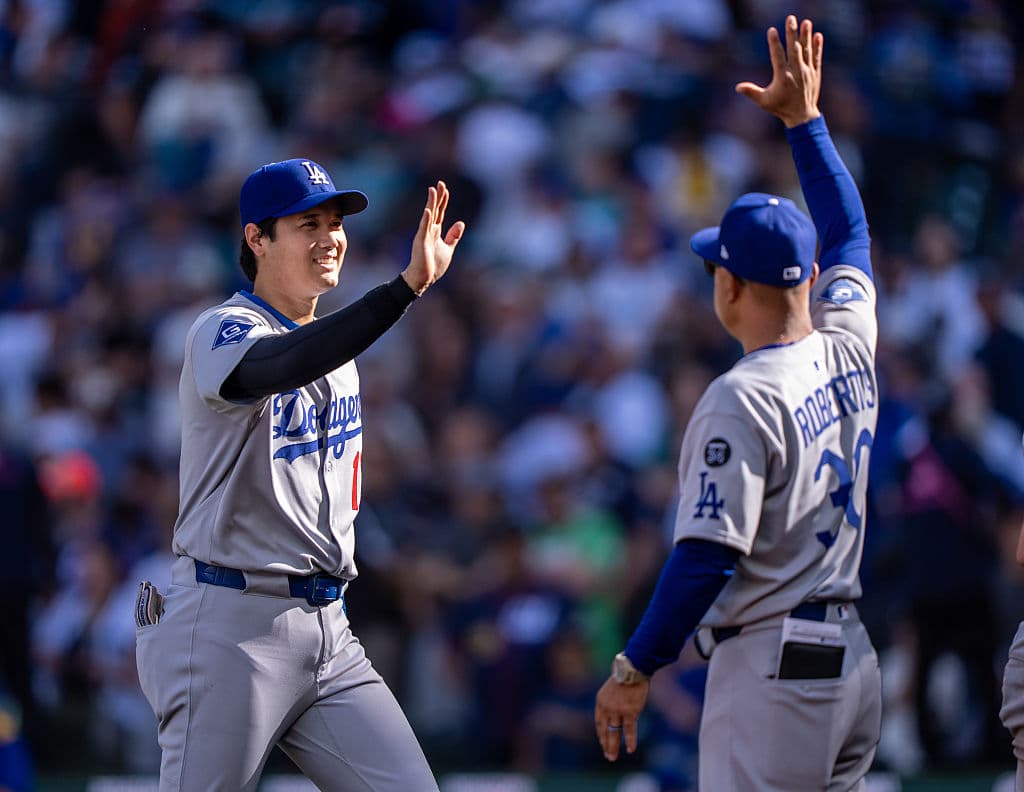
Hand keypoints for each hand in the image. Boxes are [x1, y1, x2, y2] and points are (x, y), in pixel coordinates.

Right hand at [401, 180, 465, 294]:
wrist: (424, 278)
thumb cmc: (434, 265)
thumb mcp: (448, 248)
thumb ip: (454, 236)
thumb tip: (461, 223)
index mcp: (436, 231)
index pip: (440, 212)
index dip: (443, 200)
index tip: (444, 188)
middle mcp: (429, 230)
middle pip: (435, 210)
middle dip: (438, 197)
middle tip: (439, 183)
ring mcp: (424, 235)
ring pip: (429, 216)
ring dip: (431, 203)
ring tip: (432, 190)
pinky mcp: (421, 242)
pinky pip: (424, 229)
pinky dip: (426, 219)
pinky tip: (428, 210)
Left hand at [594, 675, 648, 761]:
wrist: (633, 669)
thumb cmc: (624, 677)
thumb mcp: (611, 689)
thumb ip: (611, 702)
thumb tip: (614, 713)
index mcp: (600, 701)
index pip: (599, 722)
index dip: (601, 734)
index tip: (603, 742)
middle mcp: (607, 707)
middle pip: (604, 730)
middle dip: (605, 744)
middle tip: (608, 756)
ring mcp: (618, 710)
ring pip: (614, 733)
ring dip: (613, 747)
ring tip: (613, 757)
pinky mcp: (630, 712)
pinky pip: (629, 730)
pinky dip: (630, 740)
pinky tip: (630, 749)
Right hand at [736, 15, 822, 127]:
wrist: (802, 116)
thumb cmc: (781, 108)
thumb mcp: (764, 102)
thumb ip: (752, 92)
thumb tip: (738, 87)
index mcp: (783, 78)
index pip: (778, 57)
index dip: (774, 43)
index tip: (772, 30)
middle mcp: (796, 72)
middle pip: (794, 49)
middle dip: (791, 33)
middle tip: (790, 18)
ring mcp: (807, 72)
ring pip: (806, 51)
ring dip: (806, 36)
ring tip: (806, 22)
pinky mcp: (815, 73)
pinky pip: (817, 57)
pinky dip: (817, 47)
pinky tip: (818, 35)